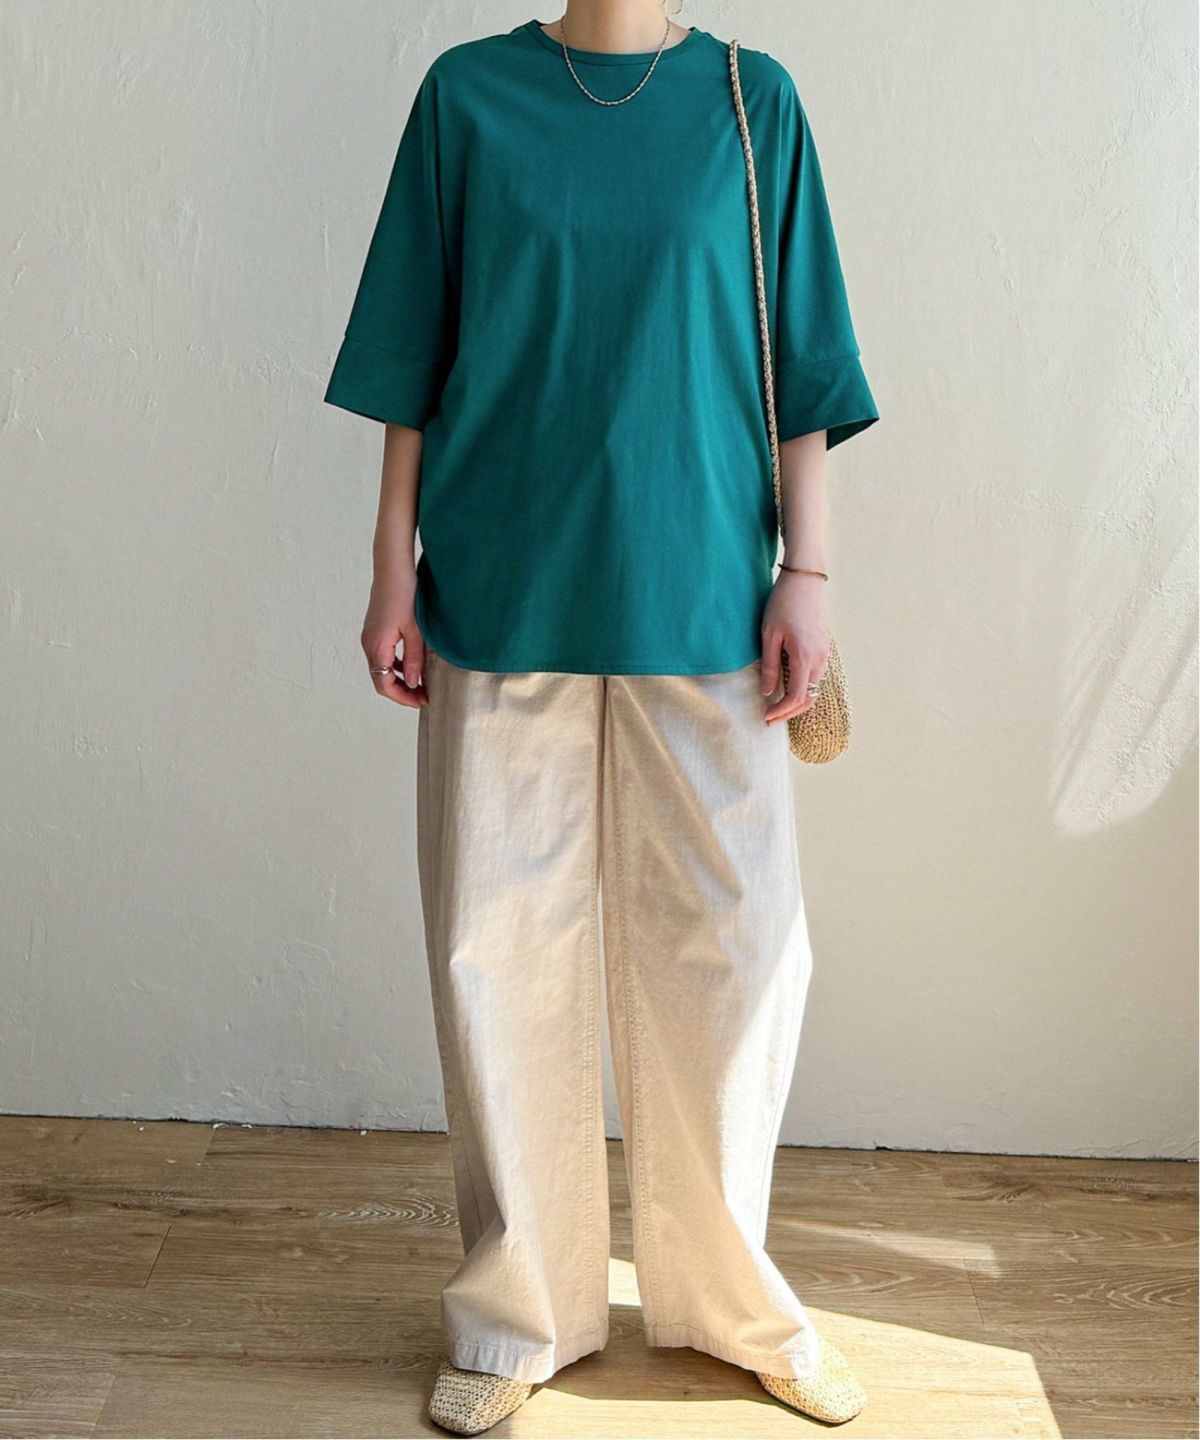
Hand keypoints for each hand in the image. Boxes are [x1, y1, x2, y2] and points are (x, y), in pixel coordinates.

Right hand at [361, 569, 427, 708]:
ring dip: (399, 679)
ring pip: (381, 669)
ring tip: (421, 684)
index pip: (384, 685)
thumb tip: (414, 683)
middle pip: (381, 680)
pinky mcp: (375, 631)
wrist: (392, 567)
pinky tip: (412, 665)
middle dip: (402, 691)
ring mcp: (370, 637)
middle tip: (424, 696)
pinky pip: (383, 656)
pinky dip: (396, 666)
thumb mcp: (415, 632)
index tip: (423, 701)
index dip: (403, 698)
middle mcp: (369, 644)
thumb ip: (414, 660)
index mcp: (376, 647)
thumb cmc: (404, 594)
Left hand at [760, 571, 830, 725]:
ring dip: (798, 701)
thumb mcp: (769, 635)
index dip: (781, 712)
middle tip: (770, 719)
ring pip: (815, 688)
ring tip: (777, 706)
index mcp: (804, 657)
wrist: (804, 579)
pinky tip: (789, 687)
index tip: (766, 717)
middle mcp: (819, 658)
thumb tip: (768, 692)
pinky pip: (817, 675)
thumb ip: (770, 666)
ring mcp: (825, 653)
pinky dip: (805, 688)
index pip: (797, 697)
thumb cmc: (782, 603)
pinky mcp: (824, 647)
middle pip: (809, 698)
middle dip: (790, 712)